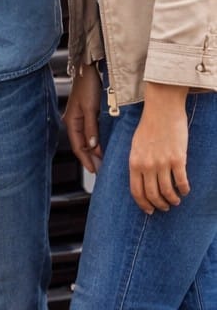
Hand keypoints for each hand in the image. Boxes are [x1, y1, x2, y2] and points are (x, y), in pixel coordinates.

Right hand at [63, 68, 102, 172]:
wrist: (89, 68)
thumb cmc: (88, 85)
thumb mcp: (90, 108)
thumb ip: (91, 128)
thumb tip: (93, 147)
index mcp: (71, 120)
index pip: (77, 146)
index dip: (85, 160)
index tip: (94, 171)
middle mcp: (74, 120)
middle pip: (81, 144)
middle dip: (90, 158)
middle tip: (101, 170)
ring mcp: (80, 116)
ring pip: (87, 138)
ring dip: (94, 150)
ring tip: (103, 161)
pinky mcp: (87, 112)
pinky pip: (91, 131)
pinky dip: (96, 140)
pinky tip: (103, 144)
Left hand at [129, 82, 189, 213]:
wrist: (162, 108)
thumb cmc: (149, 125)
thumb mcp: (135, 145)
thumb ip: (138, 162)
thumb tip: (141, 180)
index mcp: (134, 161)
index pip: (136, 191)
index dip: (143, 204)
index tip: (149, 210)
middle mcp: (147, 164)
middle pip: (153, 195)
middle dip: (159, 205)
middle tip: (164, 207)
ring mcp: (163, 162)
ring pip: (168, 192)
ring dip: (172, 200)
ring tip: (175, 200)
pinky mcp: (178, 159)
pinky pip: (182, 182)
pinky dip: (184, 190)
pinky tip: (185, 190)